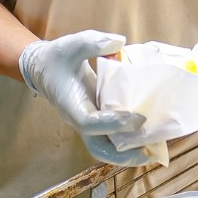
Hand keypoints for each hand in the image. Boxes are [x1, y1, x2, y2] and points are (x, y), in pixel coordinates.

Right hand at [18, 30, 155, 166]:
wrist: (42, 67)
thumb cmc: (58, 57)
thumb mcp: (73, 44)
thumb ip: (94, 42)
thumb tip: (120, 42)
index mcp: (71, 104)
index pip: (90, 122)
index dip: (114, 124)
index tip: (138, 118)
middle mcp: (78, 119)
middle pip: (98, 148)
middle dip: (124, 154)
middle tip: (151, 152)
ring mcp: (87, 122)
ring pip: (105, 147)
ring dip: (128, 154)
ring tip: (155, 151)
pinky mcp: (95, 119)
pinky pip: (110, 137)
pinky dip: (128, 141)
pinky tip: (149, 137)